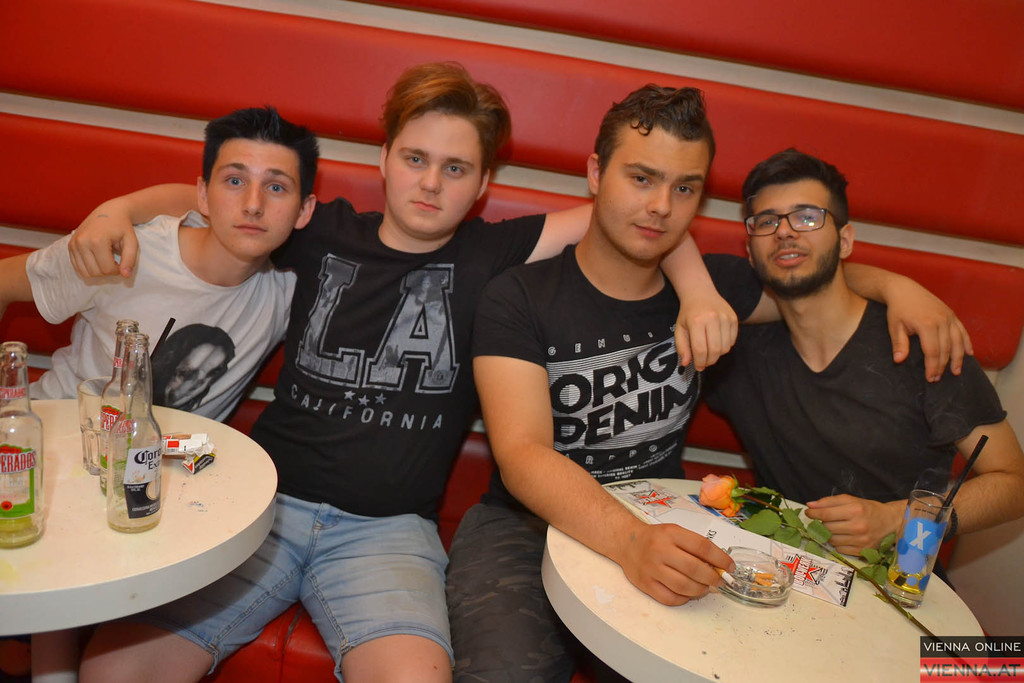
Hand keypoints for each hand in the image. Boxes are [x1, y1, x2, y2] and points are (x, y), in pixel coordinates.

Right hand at [68, 201, 139, 278]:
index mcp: (97, 240)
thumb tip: (125, 276)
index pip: (107, 269)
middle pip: (96, 272)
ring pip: (86, 273)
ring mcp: (73, 244)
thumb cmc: (122, 227)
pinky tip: (98, 259)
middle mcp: (81, 242)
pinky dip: (89, 268)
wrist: (109, 212)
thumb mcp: (131, 242)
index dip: (118, 270)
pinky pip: (78, 268)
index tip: (123, 263)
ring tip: (107, 260)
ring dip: (99, 271)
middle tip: (116, 261)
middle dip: (108, 271)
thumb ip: (130, 259)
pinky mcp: (70, 246)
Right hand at [618, 523, 732, 604]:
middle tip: (718, 581)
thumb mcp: (675, 532)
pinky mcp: (645, 584)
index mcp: (671, 534)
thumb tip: (719, 566)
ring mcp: (652, 569)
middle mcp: (660, 550)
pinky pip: (670, 598)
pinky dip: (684, 598)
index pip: (703, 547)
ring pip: (684, 586)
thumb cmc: (656, 538)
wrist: (627, 542)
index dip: (721, 559)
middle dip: (712, 578)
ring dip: (700, 590)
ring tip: (704, 588)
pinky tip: (687, 593)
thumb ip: (695, 547)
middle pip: (695, 569)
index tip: (730, 567)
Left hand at [674, 291, 737, 370]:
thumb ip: (682, 347)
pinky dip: (725, 346)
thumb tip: (686, 363)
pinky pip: (732, 341)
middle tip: (704, 363)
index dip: (700, 362)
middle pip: (715, 350)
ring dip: (718, 355)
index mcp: (696, 321)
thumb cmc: (688, 313)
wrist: (701, 293)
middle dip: (709, 361)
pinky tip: (717, 342)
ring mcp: (725, 318)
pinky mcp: (734, 318)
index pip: (700, 349)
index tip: (698, 367)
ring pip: (725, 347)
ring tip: (710, 352)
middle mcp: (712, 319)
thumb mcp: (679, 329)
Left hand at [805, 494, 904, 554]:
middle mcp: (858, 526)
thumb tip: (810, 505)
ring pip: (832, 540)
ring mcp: (861, 540)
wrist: (890, 522)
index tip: (808, 513)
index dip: (813, 514)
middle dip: (822, 524)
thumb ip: (829, 501)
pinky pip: (840, 550)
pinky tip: (845, 537)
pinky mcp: (862, 551)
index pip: (826, 514)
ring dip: (830, 535)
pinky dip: (838, 544)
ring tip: (837, 529)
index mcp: (855, 510)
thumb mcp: (850, 500)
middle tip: (826, 520)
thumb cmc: (868, 509)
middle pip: (827, 528)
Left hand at [885, 289, 972, 381]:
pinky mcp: (951, 314)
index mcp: (926, 324)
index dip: (932, 366)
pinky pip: (962, 330)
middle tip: (938, 378)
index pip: (932, 352)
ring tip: (956, 372)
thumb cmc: (897, 309)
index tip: (930, 378)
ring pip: (958, 341)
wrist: (904, 289)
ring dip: (958, 358)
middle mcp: (941, 320)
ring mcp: (948, 316)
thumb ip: (899, 344)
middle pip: (946, 349)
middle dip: (942, 366)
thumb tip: (899, 360)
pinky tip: (969, 353)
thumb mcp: (894, 327)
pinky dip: (967, 342)